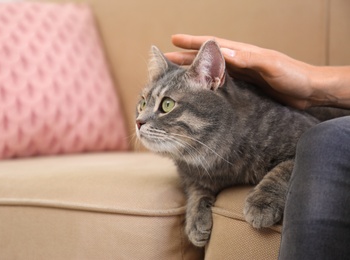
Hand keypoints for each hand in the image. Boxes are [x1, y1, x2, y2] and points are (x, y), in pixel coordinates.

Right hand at [165, 34, 349, 108]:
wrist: (310, 91)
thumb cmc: (294, 76)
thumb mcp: (271, 65)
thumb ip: (247, 59)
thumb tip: (220, 52)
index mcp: (242, 53)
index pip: (212, 45)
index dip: (192, 42)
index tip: (173, 40)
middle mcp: (238, 61)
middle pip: (205, 59)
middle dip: (184, 58)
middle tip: (164, 60)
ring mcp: (241, 74)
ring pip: (209, 72)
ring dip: (191, 72)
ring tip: (174, 76)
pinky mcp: (245, 87)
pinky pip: (219, 84)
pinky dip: (205, 86)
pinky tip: (198, 92)